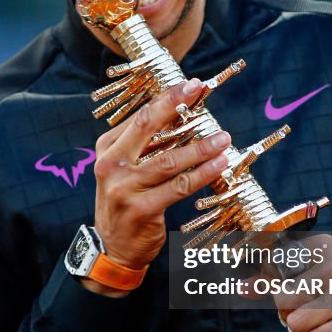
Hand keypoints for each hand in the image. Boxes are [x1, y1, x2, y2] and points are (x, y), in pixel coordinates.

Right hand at [92, 78, 230, 273]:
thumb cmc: (127, 200)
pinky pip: (179, 186)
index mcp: (108, 148)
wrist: (113, 247)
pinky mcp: (142, 209)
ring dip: (201, 147)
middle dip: (175, 104)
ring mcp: (124, 188)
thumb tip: (181, 114)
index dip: (166, 98)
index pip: (139, 117)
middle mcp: (111, 165)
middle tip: (198, 89)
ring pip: (170, 160)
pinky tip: (220, 164)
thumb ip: (146, 144)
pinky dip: (203, 174)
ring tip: (224, 138)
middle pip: (148, 127)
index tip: (189, 84)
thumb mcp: (125, 168)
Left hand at [278, 234, 331, 331]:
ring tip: (327, 328)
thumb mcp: (314, 278)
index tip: (299, 295)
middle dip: (292, 316)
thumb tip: (242, 288)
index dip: (279, 289)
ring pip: (295, 324)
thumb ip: (275, 282)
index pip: (274, 267)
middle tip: (316, 316)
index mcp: (324, 247)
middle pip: (281, 299)